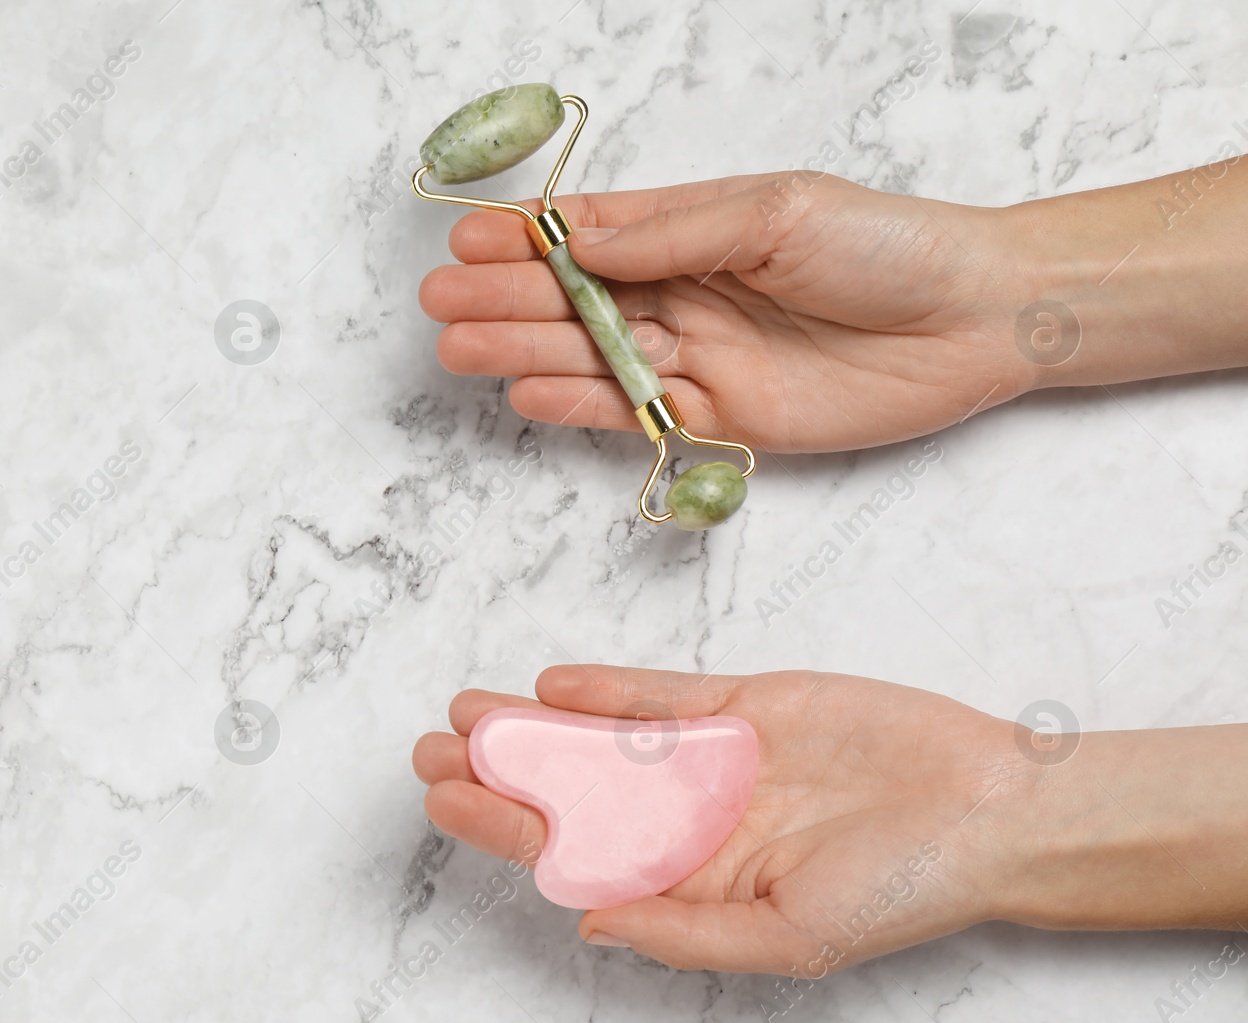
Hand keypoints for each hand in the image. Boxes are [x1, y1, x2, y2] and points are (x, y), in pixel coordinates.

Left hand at [413, 664, 1024, 973]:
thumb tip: (588, 926)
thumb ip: (685, 930)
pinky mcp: (748, 704)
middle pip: (575, 795)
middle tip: (432, 751)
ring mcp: (716, 758)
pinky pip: (664, 695)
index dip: (508, 829)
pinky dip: (611, 689)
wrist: (991, 809)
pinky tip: (557, 685)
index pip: (578, 855)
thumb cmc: (903, 890)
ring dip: (538, 726)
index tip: (447, 803)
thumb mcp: (790, 937)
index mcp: (696, 881)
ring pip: (605, 740)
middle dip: (503, 774)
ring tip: (469, 712)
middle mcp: (693, 819)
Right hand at [419, 173, 1037, 452]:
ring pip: (592, 355)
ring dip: (525, 351)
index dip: (526, 239)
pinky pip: (635, 412)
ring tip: (461, 347)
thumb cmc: (884, 246)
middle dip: (506, 297)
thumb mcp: (775, 213)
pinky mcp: (720, 416)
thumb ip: (674, 233)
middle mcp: (684, 291)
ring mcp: (697, 356)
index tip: (467, 241)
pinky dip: (582, 404)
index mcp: (694, 228)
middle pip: (575, 298)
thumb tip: (581, 242)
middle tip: (443, 303)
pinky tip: (529, 392)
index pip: (590, 234)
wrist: (972, 321)